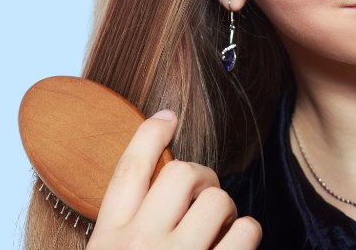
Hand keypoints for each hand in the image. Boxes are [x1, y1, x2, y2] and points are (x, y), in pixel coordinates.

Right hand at [87, 110, 260, 248]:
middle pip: (181, 173)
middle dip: (202, 178)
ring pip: (217, 199)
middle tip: (205, 199)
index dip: (150, 136)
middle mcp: (140, 245)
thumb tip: (159, 195)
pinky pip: (246, 229)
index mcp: (109, 240)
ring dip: (226, 209)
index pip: (129, 171)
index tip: (168, 117)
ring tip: (220, 231)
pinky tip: (233, 246)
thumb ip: (126, 230)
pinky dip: (246, 232)